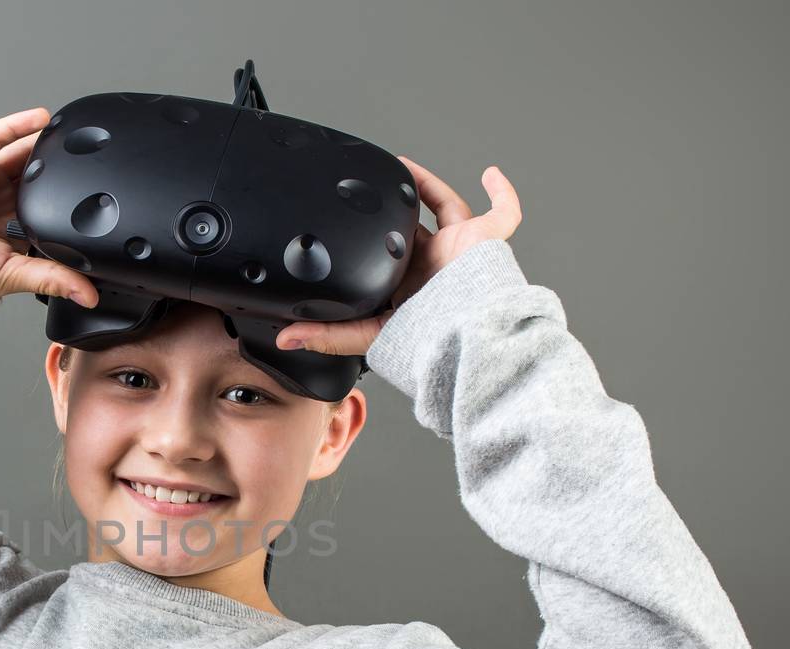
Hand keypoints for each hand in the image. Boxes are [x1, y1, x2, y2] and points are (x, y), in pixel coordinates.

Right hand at [0, 107, 100, 306]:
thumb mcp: (16, 274)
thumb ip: (54, 278)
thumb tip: (90, 297)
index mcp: (17, 225)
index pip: (51, 205)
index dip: (70, 197)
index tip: (100, 191)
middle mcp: (4, 198)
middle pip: (40, 175)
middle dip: (62, 166)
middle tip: (91, 158)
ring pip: (22, 152)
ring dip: (46, 143)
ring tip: (73, 134)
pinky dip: (19, 124)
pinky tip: (44, 119)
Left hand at [274, 159, 522, 354]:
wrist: (467, 330)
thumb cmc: (430, 339)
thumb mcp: (368, 335)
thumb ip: (328, 334)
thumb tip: (285, 339)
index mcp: (407, 289)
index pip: (384, 263)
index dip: (369, 247)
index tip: (346, 230)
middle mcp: (432, 267)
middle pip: (414, 233)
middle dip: (396, 214)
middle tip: (370, 194)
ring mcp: (460, 250)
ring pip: (448, 212)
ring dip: (428, 188)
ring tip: (403, 168)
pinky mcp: (486, 239)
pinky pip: (504, 213)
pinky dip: (503, 194)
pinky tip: (491, 174)